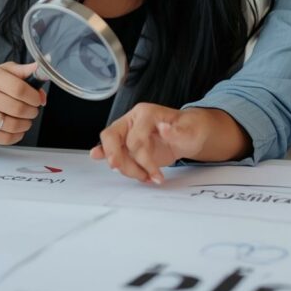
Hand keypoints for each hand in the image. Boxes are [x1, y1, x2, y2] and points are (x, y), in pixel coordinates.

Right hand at [0, 62, 46, 144]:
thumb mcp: (2, 72)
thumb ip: (23, 72)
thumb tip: (42, 71)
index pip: (19, 88)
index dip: (34, 97)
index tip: (38, 99)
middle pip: (17, 108)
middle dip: (32, 111)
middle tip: (33, 110)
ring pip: (12, 125)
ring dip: (26, 124)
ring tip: (26, 120)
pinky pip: (3, 139)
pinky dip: (16, 136)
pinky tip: (17, 130)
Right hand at [89, 103, 211, 183]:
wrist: (190, 134)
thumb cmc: (190, 129)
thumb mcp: (191, 130)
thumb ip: (178, 132)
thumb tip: (165, 129)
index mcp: (146, 113)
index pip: (136, 137)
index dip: (144, 159)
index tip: (156, 174)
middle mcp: (133, 121)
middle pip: (112, 136)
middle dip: (116, 155)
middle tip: (120, 168)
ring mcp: (128, 133)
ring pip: (112, 148)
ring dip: (124, 167)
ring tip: (146, 177)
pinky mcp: (127, 146)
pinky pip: (113, 151)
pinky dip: (108, 158)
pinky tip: (99, 159)